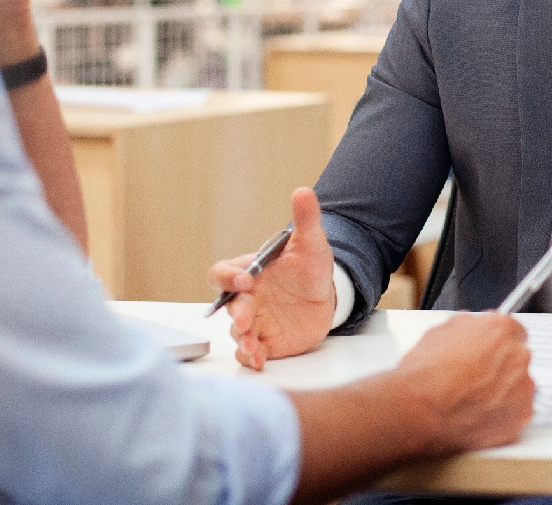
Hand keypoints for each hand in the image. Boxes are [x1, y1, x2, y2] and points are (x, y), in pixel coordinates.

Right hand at [208, 187, 336, 368]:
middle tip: (248, 319)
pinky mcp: (266, 342)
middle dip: (237, 313)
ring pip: (237, 333)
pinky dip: (251, 358)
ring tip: (253, 347)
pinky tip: (259, 360)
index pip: (224, 274)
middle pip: (229, 307)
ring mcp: (255, 322)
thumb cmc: (310, 267)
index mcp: (249, 272)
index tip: (245, 279)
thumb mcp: (312, 243)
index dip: (229, 277)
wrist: (327, 296)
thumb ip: (306, 219)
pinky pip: (250, 353)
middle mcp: (247, 299)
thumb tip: (304, 191)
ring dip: (242, 340)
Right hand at [393, 313, 534, 453]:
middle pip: (517, 358)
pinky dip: (503, 414)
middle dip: (500, 366)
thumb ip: (466, 327)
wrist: (420, 412)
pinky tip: (480, 414)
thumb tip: (469, 328)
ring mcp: (523, 389)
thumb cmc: (426, 375)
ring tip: (474, 399)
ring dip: (503, 390)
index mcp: (501, 330)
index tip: (488, 350)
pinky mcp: (520, 417)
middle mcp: (518, 356)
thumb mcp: (440, 332)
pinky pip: (517, 412)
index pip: (512, 330)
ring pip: (519, 386)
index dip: (496, 341)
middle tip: (475, 377)